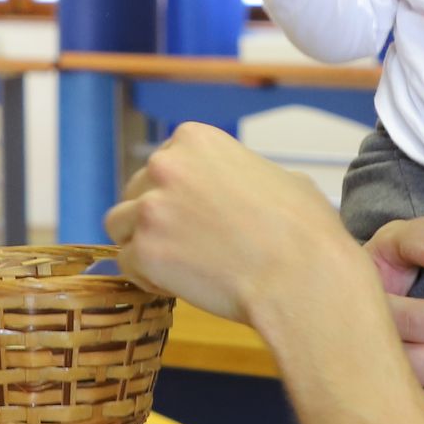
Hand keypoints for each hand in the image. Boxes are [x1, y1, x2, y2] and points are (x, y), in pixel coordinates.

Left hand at [105, 123, 361, 323]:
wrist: (300, 275)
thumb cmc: (302, 229)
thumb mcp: (277, 176)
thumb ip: (239, 174)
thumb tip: (237, 188)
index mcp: (194, 139)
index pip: (160, 166)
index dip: (175, 195)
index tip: (195, 217)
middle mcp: (165, 166)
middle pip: (135, 193)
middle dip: (155, 219)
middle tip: (188, 245)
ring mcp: (150, 208)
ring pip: (120, 227)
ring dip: (143, 245)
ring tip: (180, 266)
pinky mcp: (144, 251)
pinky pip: (126, 264)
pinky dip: (147, 277)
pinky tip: (180, 284)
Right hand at [366, 218, 423, 423]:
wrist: (324, 313)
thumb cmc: (369, 278)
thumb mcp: (390, 245)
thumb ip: (420, 238)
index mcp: (355, 302)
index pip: (413, 321)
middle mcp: (351, 347)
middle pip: (416, 362)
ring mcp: (354, 384)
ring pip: (408, 399)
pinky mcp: (363, 410)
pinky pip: (403, 422)